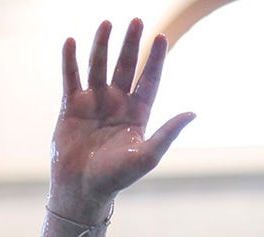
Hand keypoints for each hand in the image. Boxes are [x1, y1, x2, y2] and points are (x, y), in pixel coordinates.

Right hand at [50, 19, 193, 215]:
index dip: (156, 59)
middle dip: (131, 44)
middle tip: (136, 20)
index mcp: (138, 113)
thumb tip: (192, 113)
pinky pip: (71, 78)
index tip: (161, 37)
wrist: (83, 188)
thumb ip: (168, 132)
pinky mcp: (71, 106)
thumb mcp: (148, 154)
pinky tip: (72, 42)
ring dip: (102, 46)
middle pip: (126, 67)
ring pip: (99, 67)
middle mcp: (117, 103)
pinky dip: (70, 60)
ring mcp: (94, 102)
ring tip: (107, 23)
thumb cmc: (117, 176)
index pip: (149, 79)